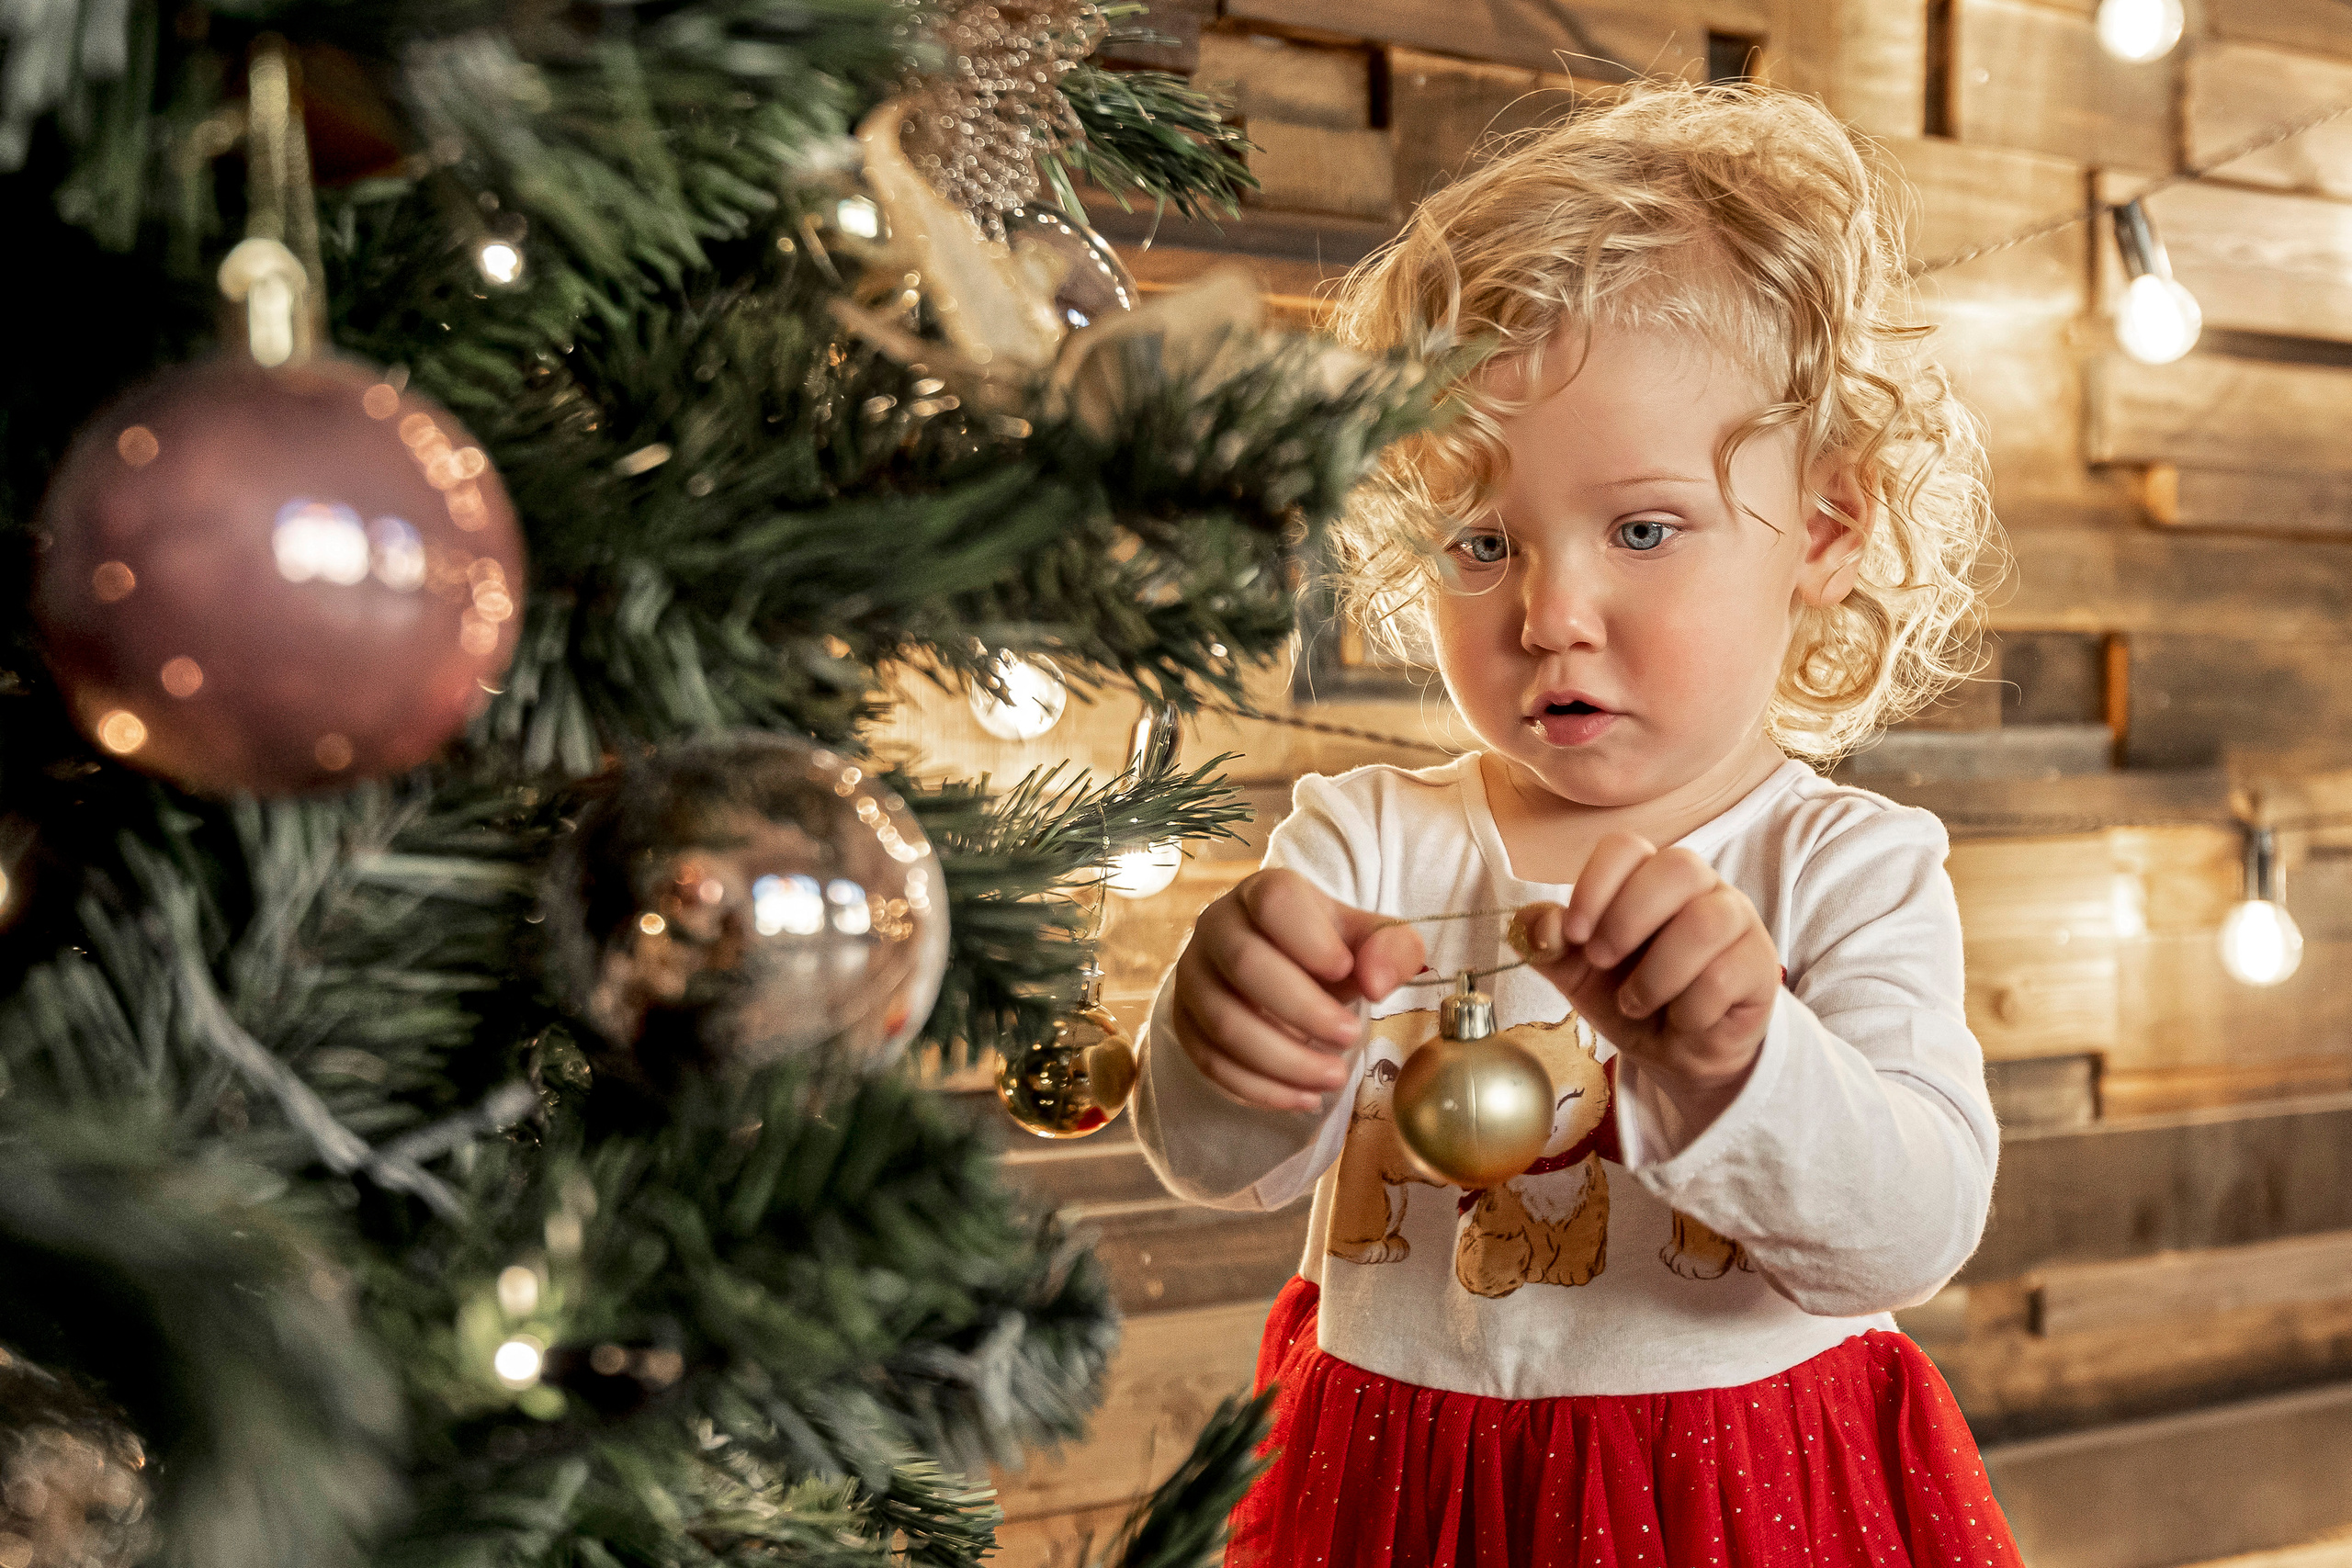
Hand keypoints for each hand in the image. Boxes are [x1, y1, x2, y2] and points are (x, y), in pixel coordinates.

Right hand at [1169, 868, 1426, 1112]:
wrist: (1289, 972)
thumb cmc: (1331, 950)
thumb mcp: (1373, 942)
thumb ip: (1392, 950)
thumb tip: (1376, 984)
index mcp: (1263, 892)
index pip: (1274, 902)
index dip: (1311, 941)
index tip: (1349, 974)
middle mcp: (1216, 926)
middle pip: (1245, 964)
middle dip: (1305, 1011)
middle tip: (1351, 1037)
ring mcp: (1193, 975)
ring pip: (1224, 1022)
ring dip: (1285, 1060)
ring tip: (1334, 1077)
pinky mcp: (1184, 1022)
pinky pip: (1210, 1061)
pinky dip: (1260, 1088)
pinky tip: (1303, 1098)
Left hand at [1512, 832, 1778, 1129]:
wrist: (1678, 1054)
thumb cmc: (1632, 997)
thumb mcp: (1576, 974)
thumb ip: (1548, 944)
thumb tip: (1536, 924)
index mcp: (1647, 876)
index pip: (1626, 847)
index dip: (1595, 885)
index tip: (1572, 934)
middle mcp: (1698, 887)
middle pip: (1677, 867)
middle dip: (1627, 919)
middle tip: (1602, 961)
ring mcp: (1736, 921)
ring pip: (1705, 922)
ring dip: (1658, 973)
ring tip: (1637, 1002)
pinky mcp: (1760, 964)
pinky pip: (1725, 976)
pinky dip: (1689, 1009)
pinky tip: (1681, 1019)